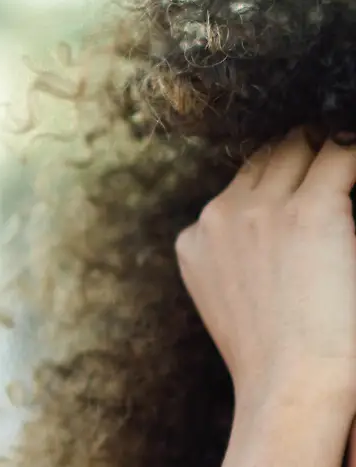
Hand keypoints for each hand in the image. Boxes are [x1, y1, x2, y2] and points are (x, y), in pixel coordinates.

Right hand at [176, 128, 355, 409]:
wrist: (291, 389)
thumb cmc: (274, 364)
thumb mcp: (229, 304)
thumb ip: (235, 262)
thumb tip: (270, 244)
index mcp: (194, 241)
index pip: (238, 184)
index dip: (276, 174)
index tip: (306, 174)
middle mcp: (219, 216)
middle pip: (265, 155)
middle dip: (299, 151)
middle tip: (336, 155)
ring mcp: (262, 210)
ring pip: (299, 145)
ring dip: (326, 147)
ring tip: (348, 154)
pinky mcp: (312, 210)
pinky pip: (344, 154)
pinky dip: (354, 153)